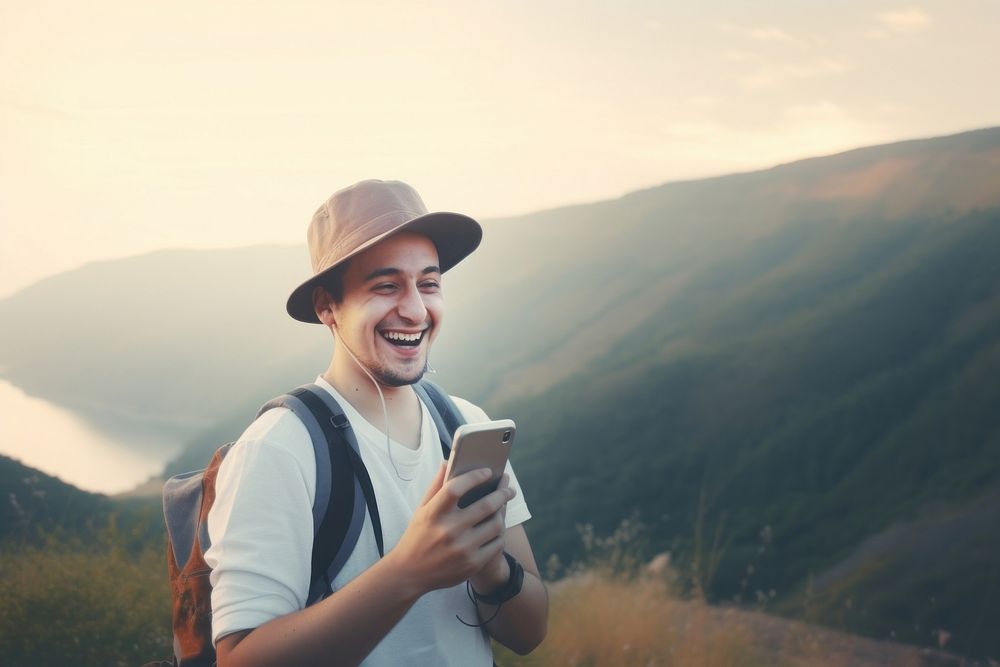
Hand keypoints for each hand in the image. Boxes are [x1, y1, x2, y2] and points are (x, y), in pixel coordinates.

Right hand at [387, 464, 514, 594]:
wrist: (410, 573)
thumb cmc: (417, 535)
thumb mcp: (421, 510)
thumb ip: (436, 486)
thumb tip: (448, 461)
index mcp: (433, 514)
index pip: (456, 488)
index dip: (474, 477)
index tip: (487, 471)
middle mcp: (448, 531)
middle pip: (485, 506)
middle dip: (501, 493)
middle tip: (508, 488)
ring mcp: (462, 549)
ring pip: (495, 525)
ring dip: (503, 513)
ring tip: (504, 506)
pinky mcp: (472, 564)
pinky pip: (496, 544)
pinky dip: (499, 533)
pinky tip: (498, 527)